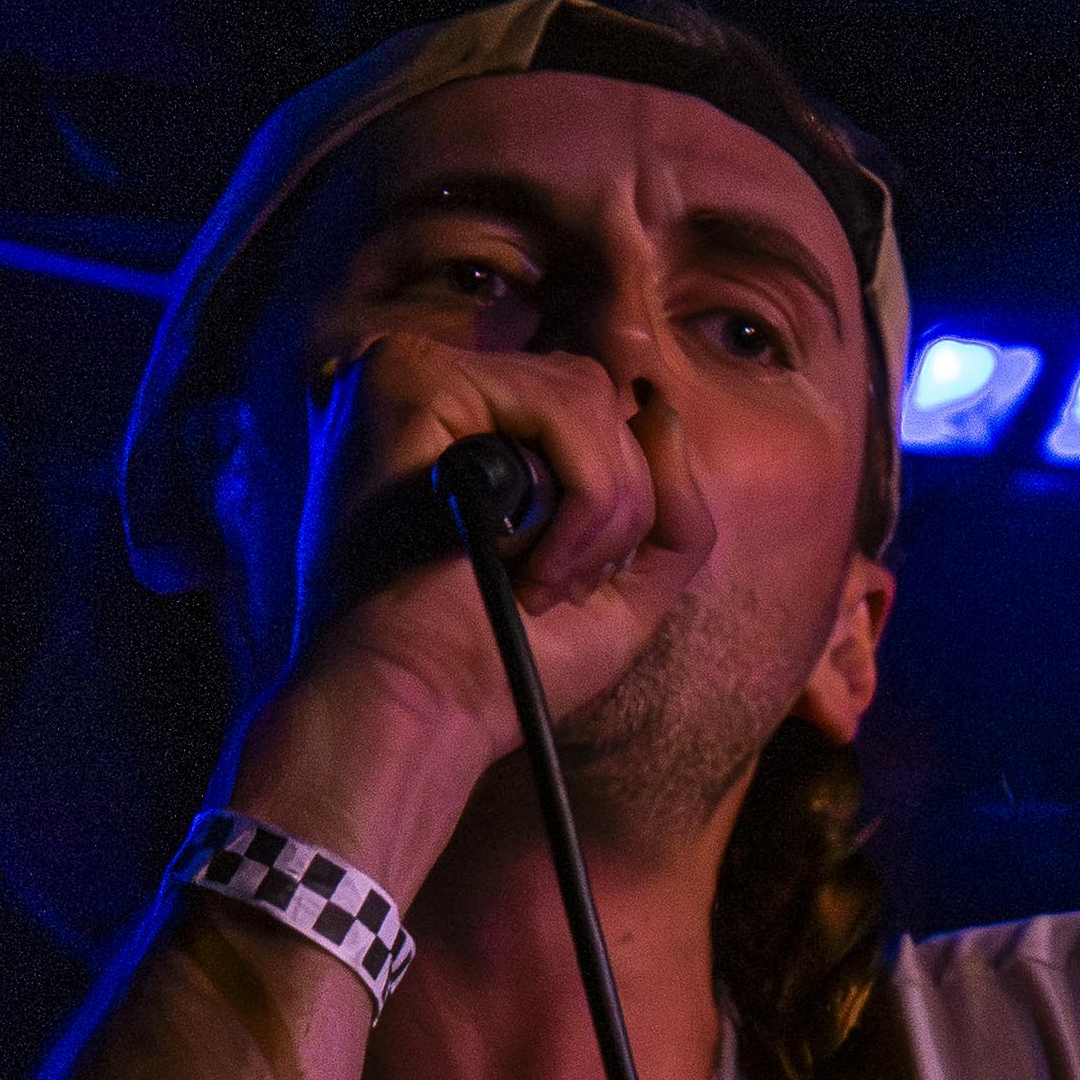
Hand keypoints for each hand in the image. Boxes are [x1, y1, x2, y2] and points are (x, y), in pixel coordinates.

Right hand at [232, 334, 706, 863]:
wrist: (416, 706)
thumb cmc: (496, 666)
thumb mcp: (615, 595)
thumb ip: (667, 510)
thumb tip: (665, 413)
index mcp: (470, 429)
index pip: (584, 413)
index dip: (608, 501)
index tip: (559, 589)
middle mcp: (437, 390)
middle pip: (592, 394)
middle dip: (614, 505)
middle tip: (551, 591)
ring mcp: (417, 374)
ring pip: (585, 395)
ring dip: (600, 508)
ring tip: (537, 582)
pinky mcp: (412, 378)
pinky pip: (561, 406)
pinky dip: (581, 494)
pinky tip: (524, 560)